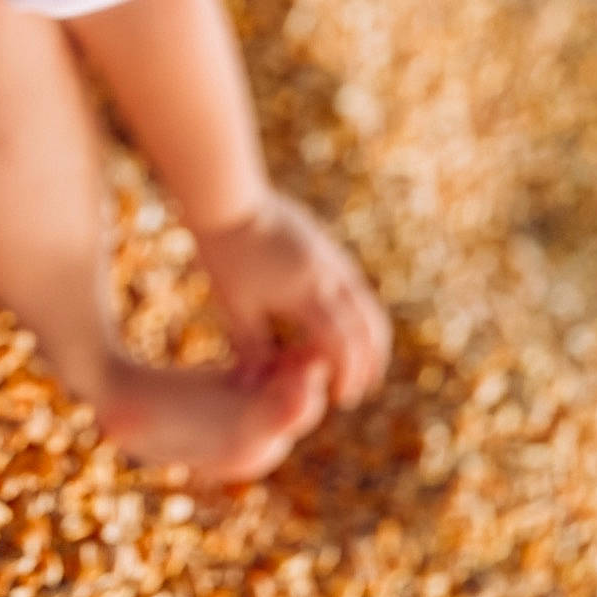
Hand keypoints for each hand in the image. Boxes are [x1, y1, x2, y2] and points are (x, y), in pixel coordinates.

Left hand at [192, 188, 390, 408]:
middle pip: (369, 326)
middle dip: (370, 362)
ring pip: (367, 303)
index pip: (344, 346)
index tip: (343, 399)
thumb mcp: (236, 305)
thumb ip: (252, 347)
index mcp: (308, 294)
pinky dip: (358, 312)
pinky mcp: (327, 245)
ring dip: (370, 337)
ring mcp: (332, 257)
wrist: (229, 197)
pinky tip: (342, 325)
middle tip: (360, 388)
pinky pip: (354, 285)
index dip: (349, 377)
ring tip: (359, 362)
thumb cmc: (226, 252)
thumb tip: (254, 387)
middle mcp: (330, 275)